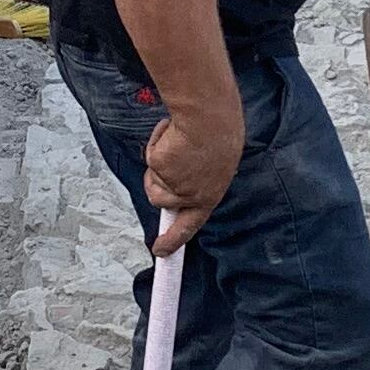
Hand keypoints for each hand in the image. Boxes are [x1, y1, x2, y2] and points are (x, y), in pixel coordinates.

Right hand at [140, 101, 244, 253]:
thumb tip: (184, 181)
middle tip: (159, 208)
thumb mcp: (216, 163)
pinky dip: (157, 142)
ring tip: (176, 145)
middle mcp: (191, 195)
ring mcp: (173, 183)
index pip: (190, 225)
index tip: (161, 251)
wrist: (208, 117)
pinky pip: (150, 156)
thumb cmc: (220, 132)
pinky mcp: (158, 168)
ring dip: (157, 165)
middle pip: (160, 202)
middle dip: (155, 191)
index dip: (174, 239)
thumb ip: (200, 179)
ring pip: (152, 180)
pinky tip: (172, 133)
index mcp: (210, 194)